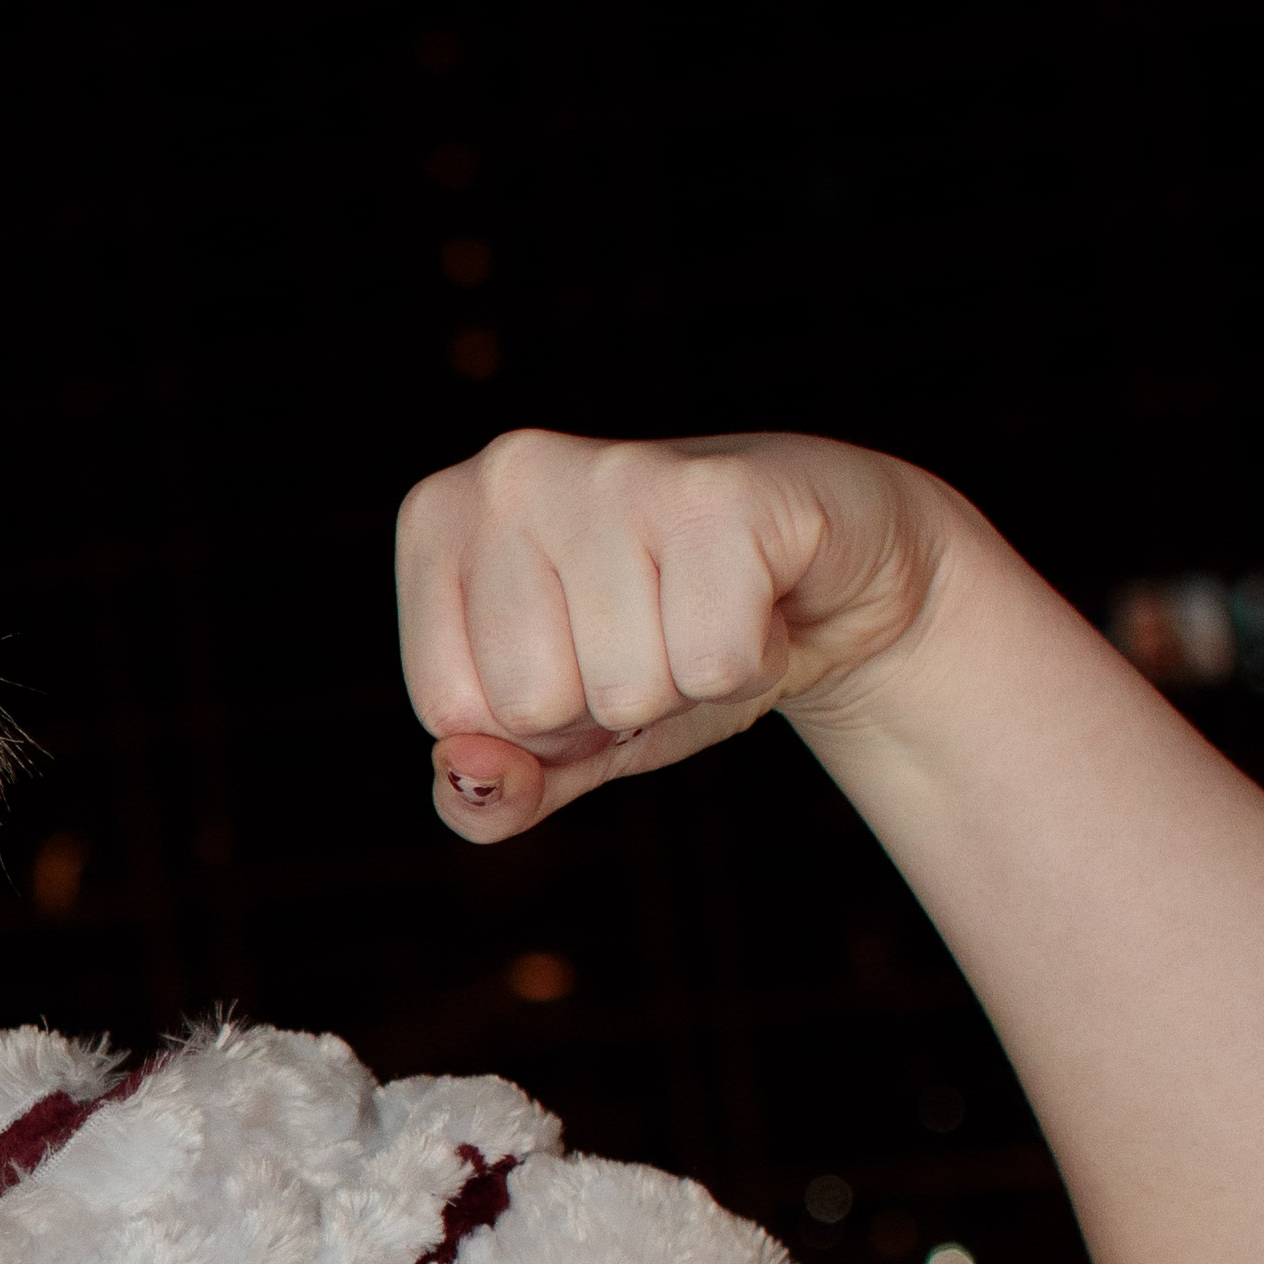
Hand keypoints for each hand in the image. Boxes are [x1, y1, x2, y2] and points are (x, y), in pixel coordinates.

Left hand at [397, 429, 944, 844]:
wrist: (824, 577)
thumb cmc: (667, 645)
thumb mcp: (563, 743)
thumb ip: (489, 793)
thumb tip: (466, 775)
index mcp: (440, 520)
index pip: (449, 711)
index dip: (535, 728)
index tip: (581, 659)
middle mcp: (510, 472)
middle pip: (530, 704)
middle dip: (605, 712)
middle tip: (652, 637)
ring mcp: (614, 470)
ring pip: (625, 690)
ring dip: (683, 688)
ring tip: (705, 615)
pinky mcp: (720, 492)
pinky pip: (714, 664)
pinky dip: (751, 667)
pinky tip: (758, 605)